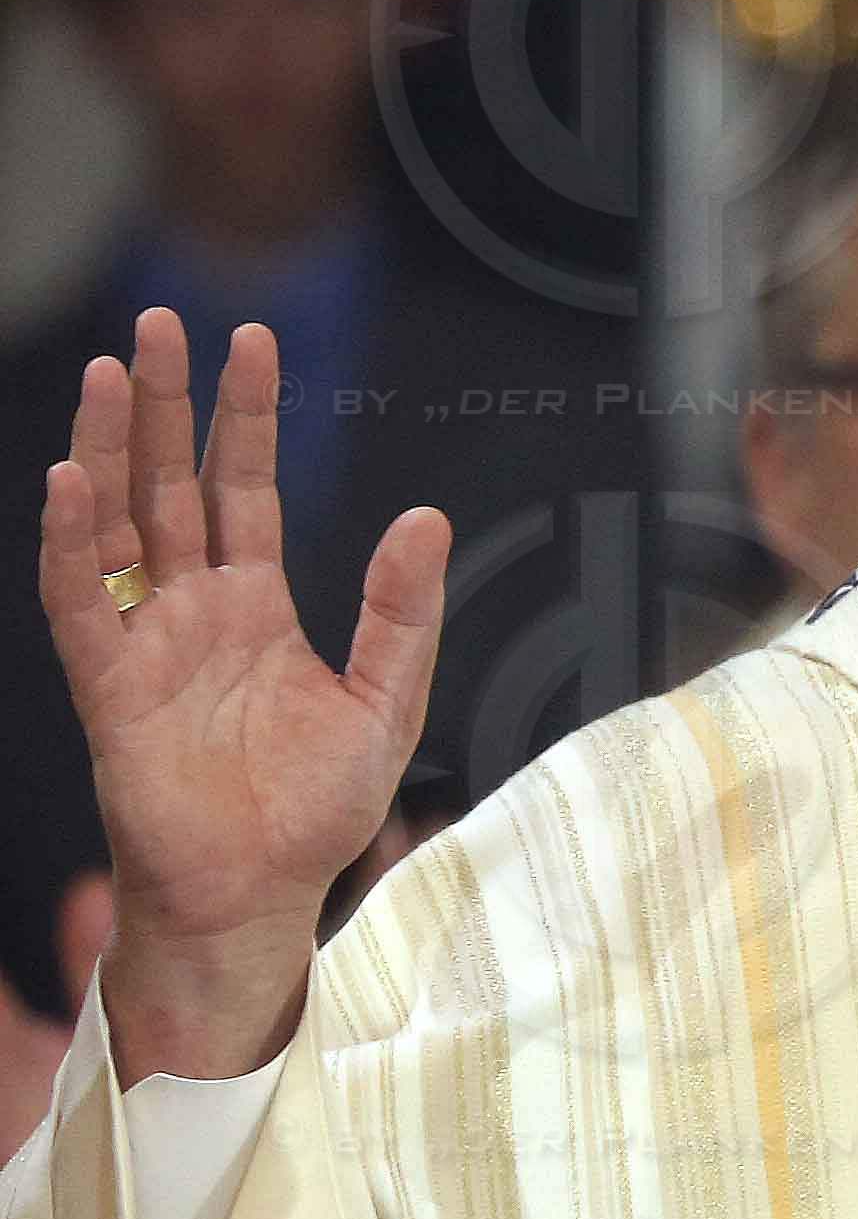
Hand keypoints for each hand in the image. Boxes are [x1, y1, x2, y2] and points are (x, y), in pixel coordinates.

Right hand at [34, 312, 446, 1082]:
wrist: (259, 893)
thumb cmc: (315, 810)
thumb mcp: (386, 701)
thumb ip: (402, 612)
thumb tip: (426, 520)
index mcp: (258, 604)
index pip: (246, 485)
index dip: (246, 416)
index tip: (251, 340)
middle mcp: (194, 608)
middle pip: (170, 483)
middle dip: (164, 405)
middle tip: (159, 324)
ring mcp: (146, 640)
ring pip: (117, 523)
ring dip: (110, 449)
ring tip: (113, 374)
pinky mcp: (108, 685)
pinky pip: (79, 600)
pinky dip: (70, 540)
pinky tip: (69, 481)